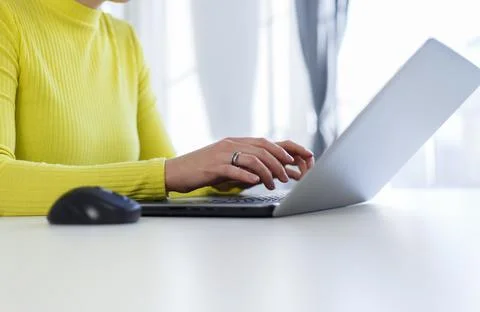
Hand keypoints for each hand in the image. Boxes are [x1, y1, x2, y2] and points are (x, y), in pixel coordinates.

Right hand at [165, 137, 313, 192]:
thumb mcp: (226, 163)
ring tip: (272, 185)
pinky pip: (234, 170)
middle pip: (263, 149)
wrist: (176, 171)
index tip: (298, 158)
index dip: (284, 149)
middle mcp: (231, 144)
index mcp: (235, 142)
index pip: (265, 142)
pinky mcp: (213, 167)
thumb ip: (245, 164)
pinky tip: (255, 183)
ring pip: (252, 159)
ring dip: (266, 172)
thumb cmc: (202, 169)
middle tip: (287, 176)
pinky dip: (247, 176)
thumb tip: (268, 174)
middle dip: (279, 162)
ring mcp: (222, 154)